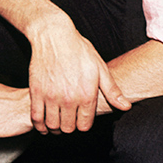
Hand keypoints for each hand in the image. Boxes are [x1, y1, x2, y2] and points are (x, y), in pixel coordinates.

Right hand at [27, 19, 129, 133]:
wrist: (53, 34)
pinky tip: (42, 123)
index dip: (83, 124)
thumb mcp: (99, 67)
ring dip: (55, 127)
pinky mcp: (36, 90)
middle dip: (69, 126)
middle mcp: (68, 98)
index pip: (85, 125)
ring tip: (56, 121)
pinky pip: (36, 117)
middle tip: (68, 120)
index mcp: (86, 94)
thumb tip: (126, 107)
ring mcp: (50, 95)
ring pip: (52, 125)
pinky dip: (39, 124)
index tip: (80, 118)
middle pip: (68, 128)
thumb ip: (112, 90)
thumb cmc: (78, 49)